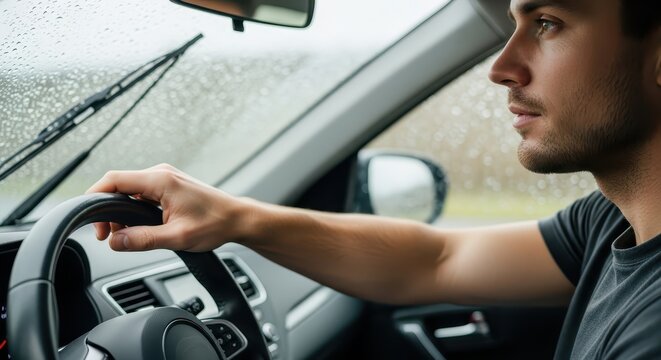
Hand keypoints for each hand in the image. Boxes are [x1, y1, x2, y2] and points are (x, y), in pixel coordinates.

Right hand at [86, 164, 249, 251]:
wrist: (237, 219)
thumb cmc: (215, 223)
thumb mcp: (178, 237)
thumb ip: (144, 239)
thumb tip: (116, 242)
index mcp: (160, 179)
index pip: (113, 179)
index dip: (95, 197)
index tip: (89, 220)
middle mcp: (160, 173)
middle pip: (118, 185)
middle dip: (107, 210)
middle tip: (107, 236)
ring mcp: (165, 178)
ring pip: (129, 191)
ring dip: (121, 211)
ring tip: (123, 235)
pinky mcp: (168, 186)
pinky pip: (141, 194)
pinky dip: (133, 209)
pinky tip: (137, 227)